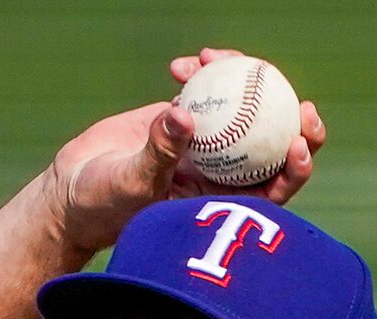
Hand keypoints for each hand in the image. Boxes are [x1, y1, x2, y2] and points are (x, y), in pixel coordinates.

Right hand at [42, 50, 328, 258]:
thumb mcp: (135, 181)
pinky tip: (184, 64)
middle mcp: (226, 170)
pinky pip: (206, 90)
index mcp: (226, 199)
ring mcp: (209, 141)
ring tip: (217, 58)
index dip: (297, 167)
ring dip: (240, 80)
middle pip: (272, 144)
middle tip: (297, 99)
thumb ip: (161, 152)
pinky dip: (199, 73)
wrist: (78, 185)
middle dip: (291, 121)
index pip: (275, 186)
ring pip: (242, 109)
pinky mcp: (186, 117)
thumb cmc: (109, 202)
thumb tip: (186, 117)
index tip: (298, 143)